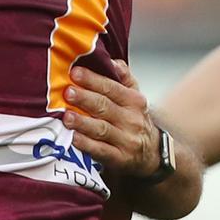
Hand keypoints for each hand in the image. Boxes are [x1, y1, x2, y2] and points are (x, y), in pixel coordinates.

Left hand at [62, 60, 160, 177]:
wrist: (153, 153)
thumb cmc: (133, 118)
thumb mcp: (134, 95)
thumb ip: (123, 76)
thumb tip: (112, 61)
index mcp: (134, 100)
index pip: (112, 87)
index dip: (93, 80)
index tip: (74, 72)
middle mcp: (131, 120)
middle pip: (105, 107)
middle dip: (85, 99)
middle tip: (67, 92)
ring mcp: (126, 140)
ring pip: (101, 129)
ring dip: (83, 122)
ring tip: (66, 116)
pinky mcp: (119, 159)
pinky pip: (101, 151)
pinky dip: (86, 145)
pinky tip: (73, 139)